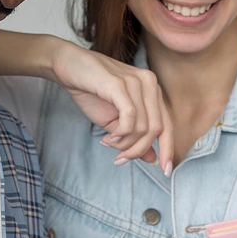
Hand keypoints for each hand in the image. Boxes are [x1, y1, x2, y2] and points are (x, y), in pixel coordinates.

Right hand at [47, 40, 173, 173]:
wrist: (68, 67)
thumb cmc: (91, 92)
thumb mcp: (115, 121)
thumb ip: (134, 137)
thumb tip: (152, 159)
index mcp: (152, 91)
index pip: (168, 125)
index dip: (168, 149)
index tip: (165, 171)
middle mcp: (150, 84)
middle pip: (157, 129)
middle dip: (138, 151)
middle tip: (120, 160)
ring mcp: (137, 82)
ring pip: (143, 127)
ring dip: (125, 143)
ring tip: (108, 143)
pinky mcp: (121, 84)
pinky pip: (130, 118)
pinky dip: (120, 134)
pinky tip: (107, 137)